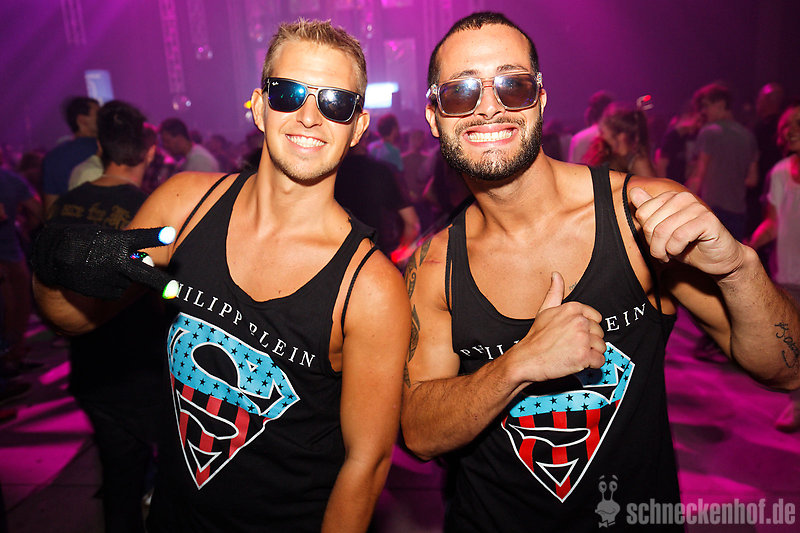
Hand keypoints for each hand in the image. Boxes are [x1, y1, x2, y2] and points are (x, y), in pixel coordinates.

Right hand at [31, 224, 179, 299]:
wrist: (55, 256)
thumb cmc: (86, 240)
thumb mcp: (105, 235)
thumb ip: (127, 246)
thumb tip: (145, 261)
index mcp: (117, 241)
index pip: (140, 237)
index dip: (155, 236)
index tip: (169, 234)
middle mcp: (116, 261)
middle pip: (145, 274)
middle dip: (161, 283)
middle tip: (175, 291)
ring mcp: (110, 279)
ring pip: (131, 281)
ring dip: (125, 276)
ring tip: (104, 265)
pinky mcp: (104, 292)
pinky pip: (119, 290)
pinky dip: (114, 285)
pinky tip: (99, 276)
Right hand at [511, 272, 605, 382]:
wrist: (527, 359)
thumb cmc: (536, 337)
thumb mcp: (544, 310)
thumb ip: (555, 291)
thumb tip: (556, 275)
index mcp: (573, 308)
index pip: (597, 318)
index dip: (587, 329)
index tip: (574, 334)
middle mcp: (579, 321)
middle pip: (600, 333)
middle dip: (589, 342)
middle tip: (571, 345)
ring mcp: (582, 338)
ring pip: (601, 347)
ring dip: (591, 353)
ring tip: (573, 353)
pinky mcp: (584, 355)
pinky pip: (600, 360)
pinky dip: (591, 364)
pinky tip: (577, 361)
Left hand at [629, 187, 744, 276]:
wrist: (717, 259)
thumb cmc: (687, 246)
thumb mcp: (662, 230)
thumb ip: (648, 211)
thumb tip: (633, 190)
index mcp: (671, 197)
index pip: (642, 213)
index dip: (646, 234)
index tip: (656, 243)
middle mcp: (684, 197)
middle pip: (650, 223)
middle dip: (653, 245)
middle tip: (662, 253)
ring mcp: (697, 207)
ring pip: (662, 231)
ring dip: (662, 250)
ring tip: (669, 255)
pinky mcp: (708, 219)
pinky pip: (679, 236)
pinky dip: (675, 249)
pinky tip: (680, 252)